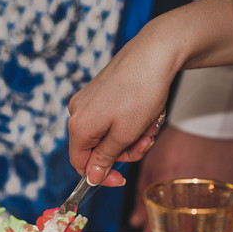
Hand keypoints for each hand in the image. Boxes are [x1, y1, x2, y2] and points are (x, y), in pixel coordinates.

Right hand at [67, 19, 177, 186]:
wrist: (154, 53)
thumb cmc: (140, 93)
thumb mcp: (125, 135)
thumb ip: (105, 159)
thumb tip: (91, 177)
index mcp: (79, 126)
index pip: (80, 163)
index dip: (100, 175)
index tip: (120, 179)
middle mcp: (78, 112)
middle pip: (97, 149)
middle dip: (124, 150)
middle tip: (146, 141)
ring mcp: (89, 100)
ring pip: (109, 134)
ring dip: (132, 135)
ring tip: (150, 122)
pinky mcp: (101, 91)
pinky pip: (114, 118)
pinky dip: (132, 121)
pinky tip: (147, 111)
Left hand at [131, 126, 232, 231]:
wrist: (209, 125)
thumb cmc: (176, 144)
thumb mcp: (151, 169)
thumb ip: (142, 199)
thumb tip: (136, 222)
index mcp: (168, 206)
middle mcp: (192, 212)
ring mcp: (215, 208)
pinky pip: (220, 220)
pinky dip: (209, 221)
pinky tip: (202, 217)